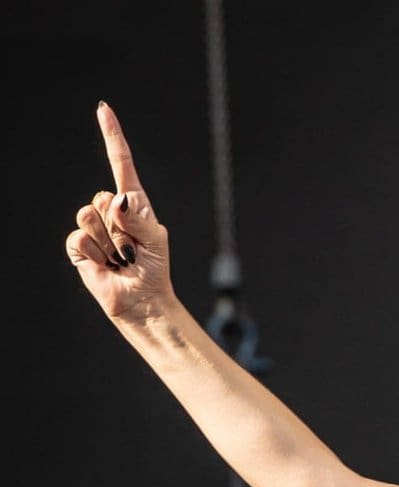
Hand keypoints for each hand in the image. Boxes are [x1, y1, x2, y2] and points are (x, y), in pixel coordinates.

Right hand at [64, 102, 174, 321]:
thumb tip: (115, 200)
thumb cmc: (154, 268)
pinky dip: (96, 254)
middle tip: (133, 247)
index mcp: (132, 203)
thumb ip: (137, 217)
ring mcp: (93, 227)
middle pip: (103, 196)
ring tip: (120, 258)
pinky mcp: (79, 246)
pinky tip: (106, 265)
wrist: (142, 300)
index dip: (111, 136)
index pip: (120, 163)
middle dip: (121, 225)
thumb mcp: (156, 239)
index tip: (104, 110)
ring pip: (89, 215)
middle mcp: (110, 210)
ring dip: (110, 241)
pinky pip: (79, 238)